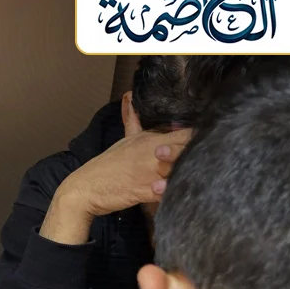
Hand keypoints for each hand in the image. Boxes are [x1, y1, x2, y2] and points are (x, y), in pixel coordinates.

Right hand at [41, 128, 191, 244]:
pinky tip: (173, 193)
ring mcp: (150, 172)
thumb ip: (132, 118)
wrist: (85, 189)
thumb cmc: (107, 165)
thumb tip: (129, 95)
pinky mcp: (146, 191)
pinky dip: (174, 193)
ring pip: (182, 170)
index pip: (186, 133)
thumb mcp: (124, 139)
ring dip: (189, 175)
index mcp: (150, 139)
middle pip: (189, 150)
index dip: (199, 137)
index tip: (204, 141)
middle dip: (198, 156)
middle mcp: (153, 152)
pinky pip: (169, 192)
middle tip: (200, 161)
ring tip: (188, 178)